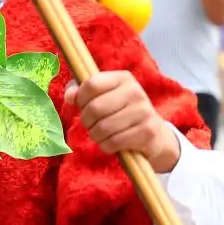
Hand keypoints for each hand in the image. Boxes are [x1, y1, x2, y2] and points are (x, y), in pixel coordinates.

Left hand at [66, 70, 180, 172]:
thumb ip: (82, 92)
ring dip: (96, 135)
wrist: (154, 133)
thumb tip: (69, 96)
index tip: (82, 106)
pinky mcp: (148, 131)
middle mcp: (136, 91)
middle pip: (94, 108)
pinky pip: (114, 142)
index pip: (91, 84)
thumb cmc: (121, 112)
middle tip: (91, 124)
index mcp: (123, 78)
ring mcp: (143, 111)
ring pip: (102, 128)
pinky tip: (112, 143)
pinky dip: (106, 146)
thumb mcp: (104, 96)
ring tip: (101, 134)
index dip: (80, 98)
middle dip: (86, 121)